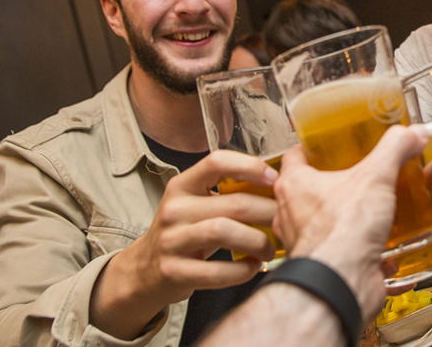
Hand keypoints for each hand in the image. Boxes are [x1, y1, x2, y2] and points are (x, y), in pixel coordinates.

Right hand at [90, 150, 277, 336]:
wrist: (145, 270)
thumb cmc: (186, 232)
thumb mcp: (197, 204)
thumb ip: (228, 193)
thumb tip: (281, 185)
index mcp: (182, 185)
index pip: (217, 162)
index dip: (250, 166)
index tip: (276, 178)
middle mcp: (174, 209)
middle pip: (232, 203)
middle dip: (268, 212)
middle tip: (286, 221)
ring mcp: (171, 241)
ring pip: (224, 232)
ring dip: (257, 241)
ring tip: (270, 248)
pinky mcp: (173, 271)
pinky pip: (216, 271)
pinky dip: (242, 270)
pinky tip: (253, 267)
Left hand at [273, 125, 427, 324]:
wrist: (342, 282)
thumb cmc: (341, 232)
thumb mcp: (375, 177)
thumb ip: (394, 150)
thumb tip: (410, 134)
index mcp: (295, 186)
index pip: (294, 158)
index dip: (311, 149)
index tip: (326, 146)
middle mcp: (293, 215)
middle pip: (309, 191)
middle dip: (333, 185)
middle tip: (357, 177)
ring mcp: (307, 243)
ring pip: (324, 224)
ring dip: (346, 219)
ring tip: (373, 210)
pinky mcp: (325, 267)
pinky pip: (342, 254)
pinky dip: (360, 250)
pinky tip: (383, 245)